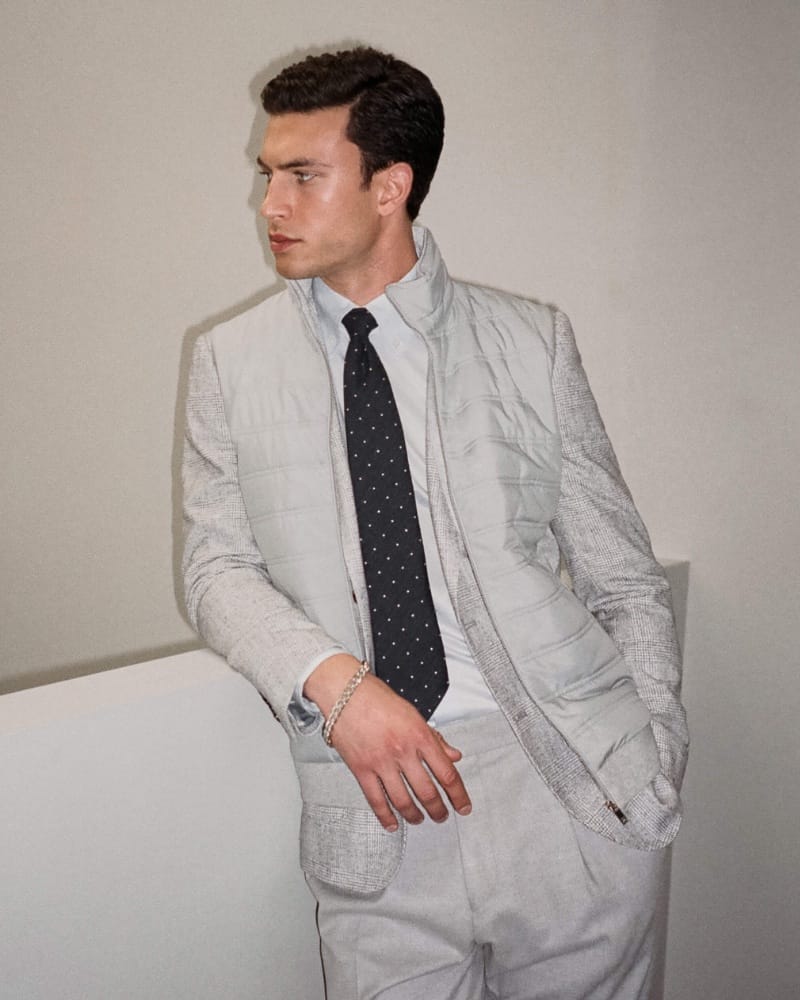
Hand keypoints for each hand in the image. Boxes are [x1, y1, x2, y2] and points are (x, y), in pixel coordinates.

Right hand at [304, 654, 471, 831]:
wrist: (344, 692)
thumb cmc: (377, 698)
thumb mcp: (413, 714)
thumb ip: (435, 738)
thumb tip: (453, 756)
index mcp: (419, 735)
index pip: (446, 773)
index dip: (458, 795)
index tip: (463, 806)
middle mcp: (402, 750)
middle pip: (427, 792)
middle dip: (439, 810)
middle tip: (442, 816)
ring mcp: (380, 761)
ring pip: (403, 800)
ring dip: (415, 815)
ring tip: (420, 819)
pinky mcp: (361, 769)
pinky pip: (376, 800)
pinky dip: (386, 816)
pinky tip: (393, 824)